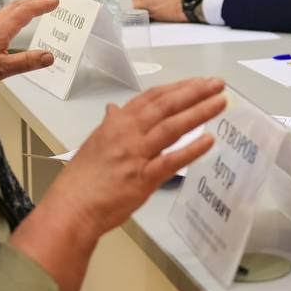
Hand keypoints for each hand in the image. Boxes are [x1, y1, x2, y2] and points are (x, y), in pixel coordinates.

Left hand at [0, 0, 59, 88]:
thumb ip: (27, 62)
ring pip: (10, 10)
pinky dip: (17, 14)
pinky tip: (17, 23)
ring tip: (37, 6)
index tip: (56, 2)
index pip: (26, 11)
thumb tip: (49, 56)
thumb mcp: (3, 68)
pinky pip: (4, 18)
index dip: (42, 5)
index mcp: (1, 29)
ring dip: (26, 5)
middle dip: (35, 0)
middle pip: (17, 6)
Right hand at [9, 77, 225, 290]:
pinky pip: (171, 160)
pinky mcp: (143, 178)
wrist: (71, 208)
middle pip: (166, 106)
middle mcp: (128, 134)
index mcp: (117, 123)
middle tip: (218, 84)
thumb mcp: (95, 143)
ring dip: (199, 112)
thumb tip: (114, 109)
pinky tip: (209, 140)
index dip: (178, 87)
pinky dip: (191, 149)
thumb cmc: (82, 179)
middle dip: (194, 92)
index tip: (199, 81)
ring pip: (172, 127)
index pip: (152, 97)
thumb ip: (111, 125)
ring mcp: (136, 155)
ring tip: (220, 102)